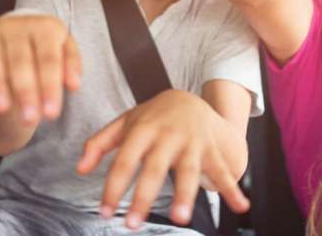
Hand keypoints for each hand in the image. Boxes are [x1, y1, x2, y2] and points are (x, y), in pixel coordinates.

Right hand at [0, 13, 81, 123]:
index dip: (50, 87)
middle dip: (25, 91)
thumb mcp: (65, 49)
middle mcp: (18, 26)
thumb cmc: (46, 46)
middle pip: (21, 62)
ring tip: (0, 109)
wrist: (22, 26)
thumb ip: (71, 65)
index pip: (48, 60)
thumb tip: (74, 84)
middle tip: (29, 118)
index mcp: (46, 28)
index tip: (51, 114)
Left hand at [77, 90, 249, 229]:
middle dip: (143, 197)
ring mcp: (192, 143)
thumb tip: (80, 168)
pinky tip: (241, 206)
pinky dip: (232, 189)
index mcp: (143, 129)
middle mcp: (168, 136)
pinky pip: (223, 170)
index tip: (104, 211)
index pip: (125, 160)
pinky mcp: (212, 149)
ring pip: (189, 171)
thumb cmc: (153, 117)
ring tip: (179, 218)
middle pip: (155, 169)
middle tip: (132, 224)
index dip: (113, 186)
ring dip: (185, 195)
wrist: (191, 98)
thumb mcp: (125, 122)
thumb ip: (100, 143)